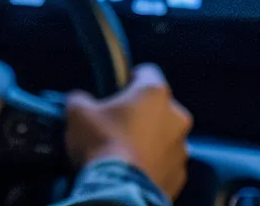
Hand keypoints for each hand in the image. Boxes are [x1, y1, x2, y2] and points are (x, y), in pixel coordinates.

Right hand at [65, 64, 192, 198]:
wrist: (118, 188)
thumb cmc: (101, 141)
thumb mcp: (77, 112)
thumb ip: (81, 98)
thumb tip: (81, 100)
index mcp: (155, 93)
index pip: (147, 71)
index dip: (129, 78)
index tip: (116, 89)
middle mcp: (177, 117)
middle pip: (159, 107)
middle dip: (142, 113)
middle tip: (117, 124)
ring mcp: (182, 148)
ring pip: (165, 136)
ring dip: (150, 140)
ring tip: (126, 152)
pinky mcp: (180, 175)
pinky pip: (166, 163)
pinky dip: (153, 164)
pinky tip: (133, 171)